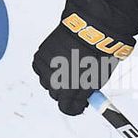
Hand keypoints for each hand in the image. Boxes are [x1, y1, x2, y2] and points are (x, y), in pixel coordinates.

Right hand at [32, 0, 137, 115]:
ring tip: (71, 66)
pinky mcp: (39, 56)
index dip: (75, 107)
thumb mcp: (98, 80)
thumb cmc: (98, 54)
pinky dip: (49, 66)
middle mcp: (53, 81)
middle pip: (56, 96)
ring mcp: (44, 68)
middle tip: (78, 82)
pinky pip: (41, 68)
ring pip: (47, 82)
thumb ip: (85, 94)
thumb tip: (81, 102)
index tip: (81, 103)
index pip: (67, 109)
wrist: (90, 29)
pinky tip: (61, 59)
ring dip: (56, 79)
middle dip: (66, 92)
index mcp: (69, 90)